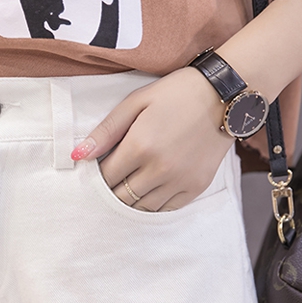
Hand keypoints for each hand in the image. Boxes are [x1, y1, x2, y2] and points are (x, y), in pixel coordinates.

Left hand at [71, 67, 234, 211]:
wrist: (224, 96)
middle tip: (113, 177)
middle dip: (111, 189)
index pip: (106, 176)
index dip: (97, 175)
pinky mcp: (196, 187)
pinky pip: (166, 209)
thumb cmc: (175, 94)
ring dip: (131, 199)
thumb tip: (77, 156)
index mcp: (140, 146)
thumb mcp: (135, 102)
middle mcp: (159, 169)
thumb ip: (105, 131)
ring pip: (142, 207)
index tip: (99, 167)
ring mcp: (180, 180)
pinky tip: (150, 188)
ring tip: (130, 183)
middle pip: (121, 196)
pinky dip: (154, 203)